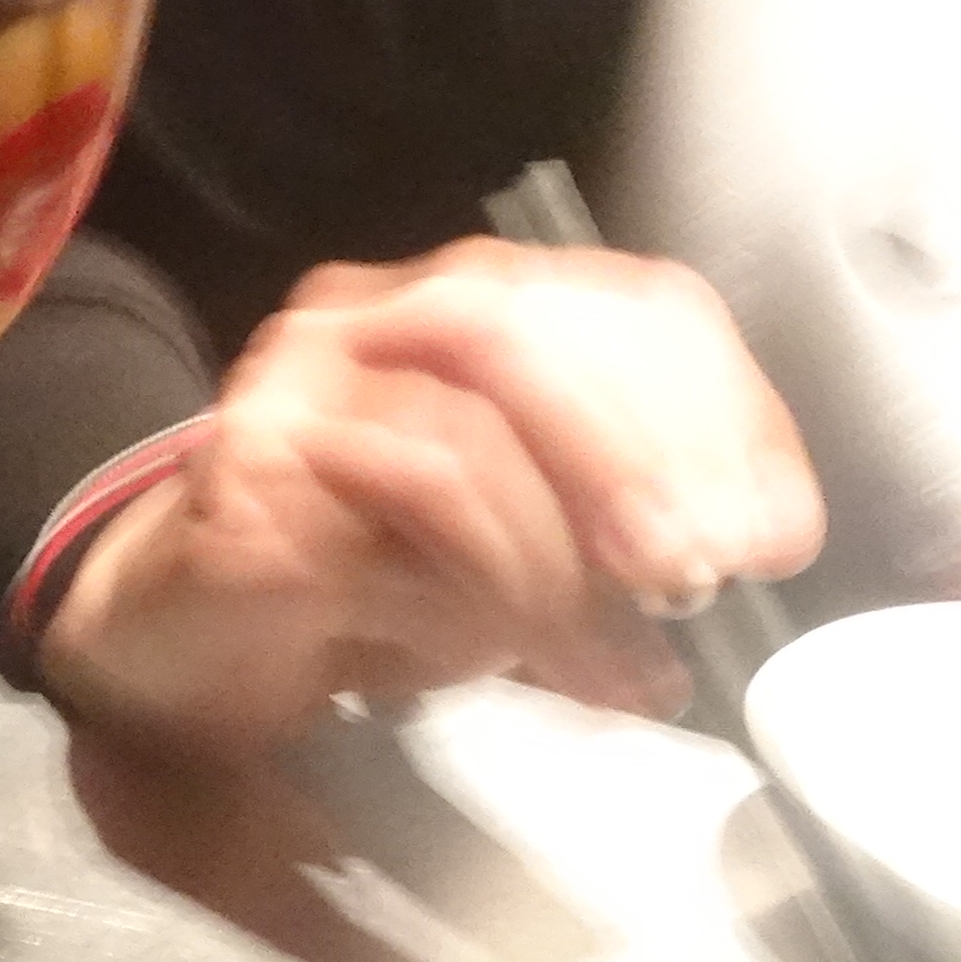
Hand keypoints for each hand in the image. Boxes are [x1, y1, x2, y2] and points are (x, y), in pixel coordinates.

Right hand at [41, 238, 824, 761]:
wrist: (184, 627)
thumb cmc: (373, 579)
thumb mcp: (532, 537)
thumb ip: (626, 517)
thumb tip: (751, 543)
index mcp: (476, 304)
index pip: (632, 305)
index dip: (723, 412)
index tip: (777, 532)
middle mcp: (381, 315)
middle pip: (538, 336)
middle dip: (643, 464)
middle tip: (699, 576)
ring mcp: (298, 385)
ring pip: (466, 427)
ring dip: (559, 558)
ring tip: (611, 657)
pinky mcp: (243, 472)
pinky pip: (381, 519)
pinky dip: (465, 590)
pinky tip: (503, 652)